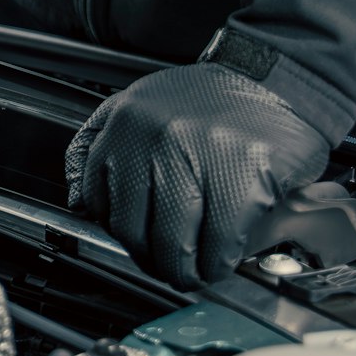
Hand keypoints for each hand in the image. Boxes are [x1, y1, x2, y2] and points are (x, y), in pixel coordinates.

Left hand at [65, 62, 330, 289]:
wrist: (274, 82)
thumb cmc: (206, 101)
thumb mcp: (137, 106)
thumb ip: (98, 147)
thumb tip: (81, 202)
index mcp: (126, 122)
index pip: (100, 198)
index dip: (118, 233)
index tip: (135, 244)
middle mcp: (156, 136)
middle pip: (135, 227)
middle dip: (152, 261)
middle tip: (167, 269)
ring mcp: (200, 152)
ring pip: (176, 240)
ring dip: (185, 271)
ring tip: (193, 273)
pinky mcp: (245, 172)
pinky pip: (220, 239)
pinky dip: (218, 261)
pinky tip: (220, 260)